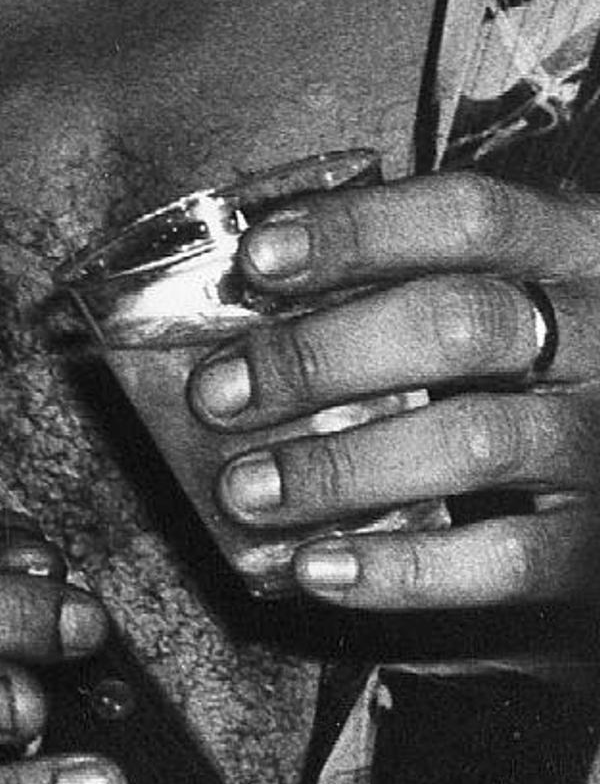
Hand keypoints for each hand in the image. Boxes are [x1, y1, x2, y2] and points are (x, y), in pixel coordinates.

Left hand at [193, 169, 599, 609]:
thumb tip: (246, 284)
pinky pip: (508, 560)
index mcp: (570, 248)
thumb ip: (401, 272)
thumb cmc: (530, 350)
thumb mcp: (501, 279)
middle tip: (218, 396)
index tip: (257, 261)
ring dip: (339, 469)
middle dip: (321, 358)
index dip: (358, 231)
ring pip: (477, 443)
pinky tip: (316, 566)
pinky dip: (402, 568)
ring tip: (245, 489)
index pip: (470, 215)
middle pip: (461, 327)